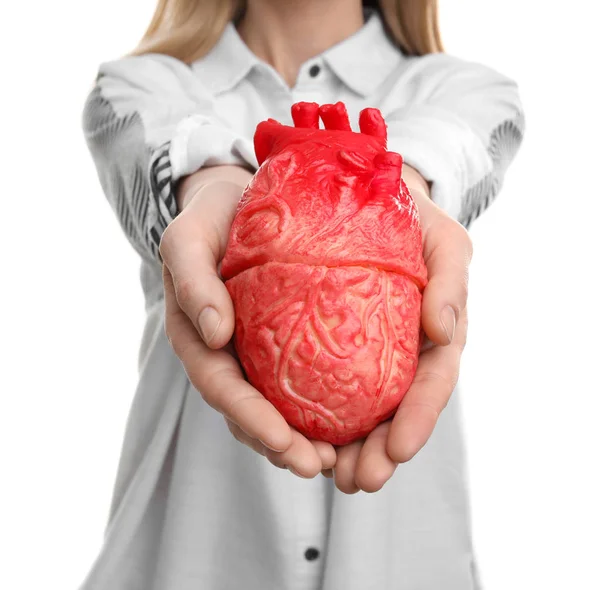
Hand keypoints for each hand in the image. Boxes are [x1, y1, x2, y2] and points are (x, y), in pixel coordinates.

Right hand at [160, 169, 335, 477]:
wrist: (234, 202)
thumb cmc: (208, 219)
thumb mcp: (187, 238)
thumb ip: (192, 279)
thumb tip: (216, 335)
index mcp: (198, 337)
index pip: (220, 386)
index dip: (247, 417)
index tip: (281, 440)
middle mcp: (225, 355)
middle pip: (250, 412)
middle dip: (282, 445)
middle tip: (320, 466)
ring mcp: (252, 353)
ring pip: (275, 408)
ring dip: (303, 440)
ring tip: (341, 460)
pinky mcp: (280, 343)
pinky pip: (298, 382)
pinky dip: (318, 408)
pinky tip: (350, 424)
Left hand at [325, 166, 471, 492]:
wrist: (355, 195)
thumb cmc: (405, 216)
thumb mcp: (441, 236)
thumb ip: (451, 276)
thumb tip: (444, 329)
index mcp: (430, 332)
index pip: (432, 382)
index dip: (420, 417)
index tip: (400, 449)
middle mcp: (398, 351)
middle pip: (394, 411)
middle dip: (380, 450)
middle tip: (360, 479)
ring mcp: (363, 352)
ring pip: (356, 410)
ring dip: (345, 448)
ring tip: (327, 473)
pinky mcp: (324, 345)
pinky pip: (319, 386)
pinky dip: (312, 416)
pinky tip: (296, 437)